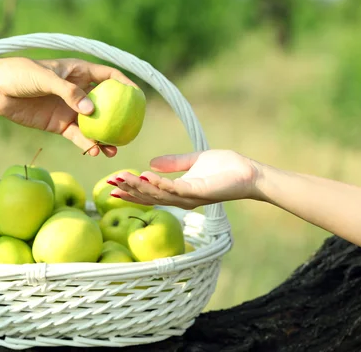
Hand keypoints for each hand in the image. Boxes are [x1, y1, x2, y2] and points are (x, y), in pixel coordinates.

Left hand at [0, 57, 134, 156]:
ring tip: (113, 150)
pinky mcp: (59, 124)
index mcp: (78, 72)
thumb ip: (68, 92)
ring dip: (104, 137)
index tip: (138, 97)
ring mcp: (69, 109)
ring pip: (93, 125)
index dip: (125, 84)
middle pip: (106, 104)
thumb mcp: (45, 77)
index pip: (108, 77)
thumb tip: (91, 111)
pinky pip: (77, 136)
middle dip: (119, 117)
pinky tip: (94, 152)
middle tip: (130, 130)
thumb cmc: (19, 74)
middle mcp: (78, 91)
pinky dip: (86, 145)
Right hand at [108, 150, 260, 208]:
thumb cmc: (226, 167)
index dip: (131, 191)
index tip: (112, 186)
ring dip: (139, 187)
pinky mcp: (199, 192)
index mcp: (178, 192)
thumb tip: (150, 163)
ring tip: (122, 179)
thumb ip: (173, 163)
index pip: (150, 194)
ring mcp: (189, 197)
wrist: (249, 173)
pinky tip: (146, 175)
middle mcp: (181, 199)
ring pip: (158, 194)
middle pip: (149, 197)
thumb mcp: (193, 161)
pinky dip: (159, 183)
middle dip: (129, 191)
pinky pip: (175, 189)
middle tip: (110, 183)